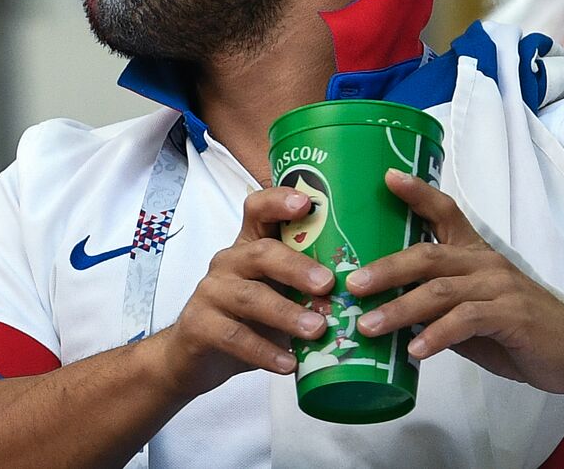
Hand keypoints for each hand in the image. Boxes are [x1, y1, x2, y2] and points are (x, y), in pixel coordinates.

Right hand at [153, 187, 334, 397]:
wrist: (194, 357)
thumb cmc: (249, 318)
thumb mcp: (278, 292)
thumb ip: (309, 283)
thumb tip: (370, 287)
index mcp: (250, 244)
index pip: (257, 208)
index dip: (279, 200)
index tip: (306, 204)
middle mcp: (228, 261)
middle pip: (261, 253)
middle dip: (297, 267)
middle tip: (328, 284)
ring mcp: (211, 293)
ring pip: (250, 297)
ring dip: (287, 314)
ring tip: (318, 330)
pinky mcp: (199, 326)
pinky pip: (235, 337)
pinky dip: (265, 351)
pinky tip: (289, 364)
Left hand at [348, 170, 563, 395]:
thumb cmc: (518, 331)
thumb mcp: (472, 313)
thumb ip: (437, 308)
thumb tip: (388, 316)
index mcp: (475, 254)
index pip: (446, 211)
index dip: (417, 193)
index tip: (387, 178)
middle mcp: (485, 262)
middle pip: (428, 254)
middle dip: (386, 267)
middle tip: (353, 283)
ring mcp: (499, 286)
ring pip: (440, 289)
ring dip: (400, 309)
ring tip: (369, 326)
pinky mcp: (510, 315)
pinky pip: (466, 320)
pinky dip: (437, 335)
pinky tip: (415, 352)